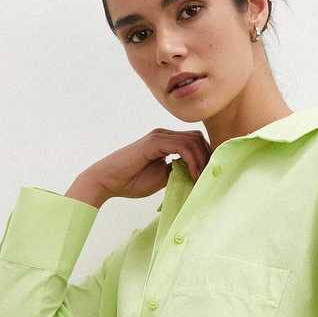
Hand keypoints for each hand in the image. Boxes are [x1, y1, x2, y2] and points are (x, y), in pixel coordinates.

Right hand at [68, 128, 212, 207]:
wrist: (107, 181)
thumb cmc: (131, 182)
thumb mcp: (163, 178)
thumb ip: (179, 172)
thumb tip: (198, 176)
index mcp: (167, 142)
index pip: (195, 142)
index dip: (206, 158)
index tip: (210, 177)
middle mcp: (164, 135)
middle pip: (198, 138)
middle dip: (208, 157)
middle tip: (210, 178)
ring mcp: (159, 136)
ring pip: (193, 140)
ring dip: (202, 160)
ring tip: (202, 179)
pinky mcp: (154, 142)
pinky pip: (182, 146)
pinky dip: (192, 160)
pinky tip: (193, 175)